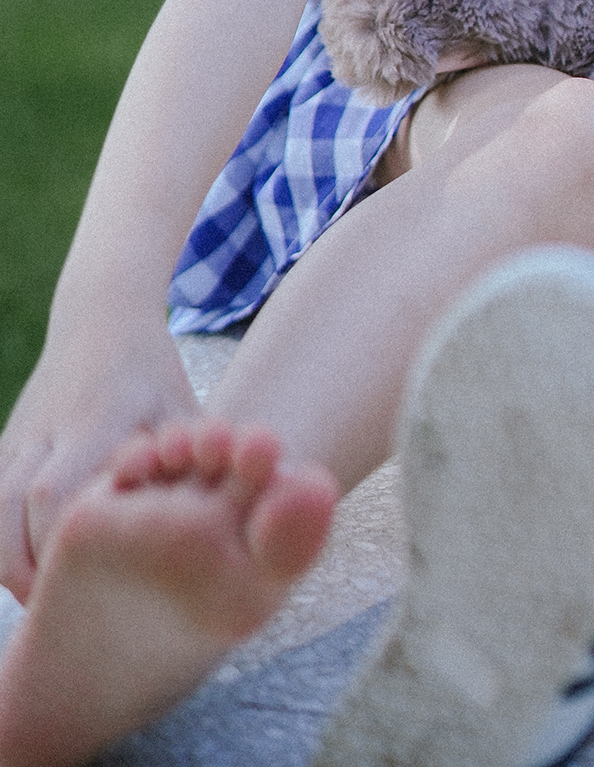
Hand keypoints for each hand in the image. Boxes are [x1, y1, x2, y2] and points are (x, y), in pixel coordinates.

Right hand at [0, 315, 198, 601]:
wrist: (103, 320)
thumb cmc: (158, 379)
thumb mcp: (186, 411)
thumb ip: (202, 463)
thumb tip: (233, 526)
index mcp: (102, 417)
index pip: (59, 493)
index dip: (62, 548)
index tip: (86, 589)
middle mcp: (53, 425)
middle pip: (11, 505)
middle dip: (25, 565)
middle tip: (55, 611)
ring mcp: (22, 431)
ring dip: (5, 558)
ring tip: (37, 598)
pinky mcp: (5, 440)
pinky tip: (24, 567)